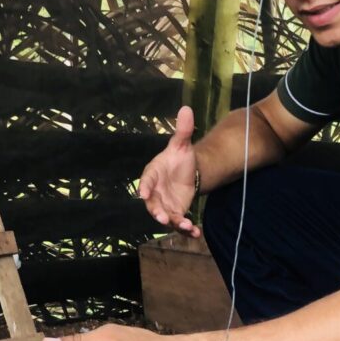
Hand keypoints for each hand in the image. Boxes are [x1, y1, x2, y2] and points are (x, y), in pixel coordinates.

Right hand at [139, 106, 201, 238]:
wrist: (188, 172)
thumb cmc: (179, 158)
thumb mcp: (182, 144)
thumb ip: (183, 130)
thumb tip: (187, 108)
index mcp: (153, 174)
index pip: (146, 181)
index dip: (144, 187)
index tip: (143, 194)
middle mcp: (155, 192)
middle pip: (152, 204)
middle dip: (157, 212)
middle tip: (163, 218)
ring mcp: (164, 205)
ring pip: (166, 217)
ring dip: (174, 223)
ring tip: (186, 226)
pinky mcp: (176, 214)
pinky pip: (179, 223)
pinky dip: (187, 230)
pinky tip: (196, 233)